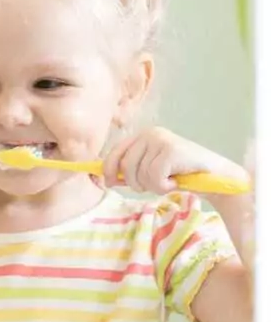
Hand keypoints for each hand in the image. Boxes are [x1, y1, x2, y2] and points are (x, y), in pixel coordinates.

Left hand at [102, 127, 249, 194]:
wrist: (216, 177)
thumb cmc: (181, 175)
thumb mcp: (150, 171)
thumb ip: (130, 172)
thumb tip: (106, 179)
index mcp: (141, 137)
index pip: (115, 153)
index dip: (108, 170)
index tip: (108, 183)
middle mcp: (149, 134)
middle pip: (125, 166)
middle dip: (137, 183)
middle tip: (156, 184)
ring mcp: (160, 140)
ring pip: (140, 174)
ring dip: (154, 186)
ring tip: (169, 181)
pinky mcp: (171, 150)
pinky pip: (154, 178)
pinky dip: (164, 187)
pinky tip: (176, 182)